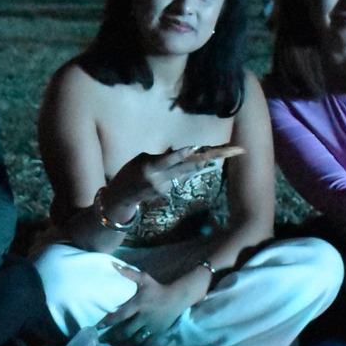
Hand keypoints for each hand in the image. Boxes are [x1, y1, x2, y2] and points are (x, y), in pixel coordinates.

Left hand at [101, 264, 209, 345]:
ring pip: (135, 339)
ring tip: (113, 344)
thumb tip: (112, 264)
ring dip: (123, 343)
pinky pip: (145, 342)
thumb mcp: (144, 278)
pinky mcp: (157, 333)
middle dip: (113, 336)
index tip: (97, 326)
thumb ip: (128, 273)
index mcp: (139, 304)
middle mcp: (144, 317)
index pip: (121, 315)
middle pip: (126, 331)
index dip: (108, 322)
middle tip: (102, 339)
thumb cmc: (157, 288)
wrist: (177, 298)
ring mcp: (151, 327)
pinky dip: (136, 345)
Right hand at [103, 143, 244, 212]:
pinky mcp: (165, 194)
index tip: (193, 148)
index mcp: (150, 166)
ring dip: (200, 165)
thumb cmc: (130, 172)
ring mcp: (163, 188)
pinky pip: (178, 180)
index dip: (181, 154)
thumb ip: (161, 157)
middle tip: (224, 154)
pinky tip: (184, 170)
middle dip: (205, 161)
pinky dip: (182, 173)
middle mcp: (159, 178)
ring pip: (185, 174)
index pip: (169, 159)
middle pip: (185, 168)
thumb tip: (181, 153)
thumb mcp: (141, 160)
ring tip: (220, 156)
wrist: (121, 196)